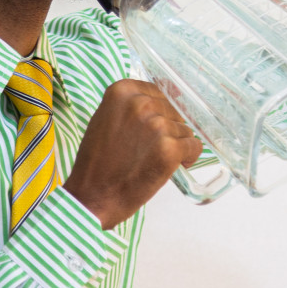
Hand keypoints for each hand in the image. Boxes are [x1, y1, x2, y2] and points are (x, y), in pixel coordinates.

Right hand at [64, 80, 202, 229]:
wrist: (93, 197)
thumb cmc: (97, 162)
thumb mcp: (105, 119)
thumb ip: (130, 106)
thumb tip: (159, 102)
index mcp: (123, 90)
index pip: (158, 93)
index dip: (159, 113)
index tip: (151, 129)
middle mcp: (141, 103)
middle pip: (173, 111)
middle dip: (167, 130)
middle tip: (148, 150)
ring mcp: (157, 125)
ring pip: (185, 130)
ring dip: (175, 145)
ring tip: (152, 160)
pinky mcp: (169, 148)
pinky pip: (194, 147)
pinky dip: (187, 158)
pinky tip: (168, 167)